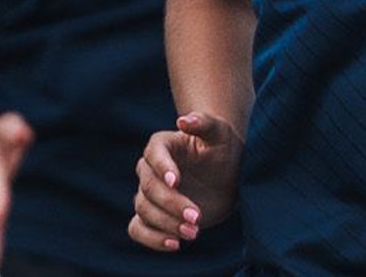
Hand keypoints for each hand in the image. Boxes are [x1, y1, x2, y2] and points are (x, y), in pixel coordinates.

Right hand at [129, 112, 243, 251]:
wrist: (227, 175)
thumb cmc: (223, 149)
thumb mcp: (220, 133)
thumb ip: (204, 123)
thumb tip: (184, 120)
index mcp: (162, 145)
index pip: (153, 155)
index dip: (162, 168)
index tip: (177, 181)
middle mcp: (150, 170)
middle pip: (149, 188)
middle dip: (171, 204)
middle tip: (196, 217)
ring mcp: (149, 194)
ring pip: (144, 210)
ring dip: (166, 224)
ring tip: (193, 232)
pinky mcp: (152, 215)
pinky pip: (138, 229)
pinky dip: (150, 239)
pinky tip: (174, 245)